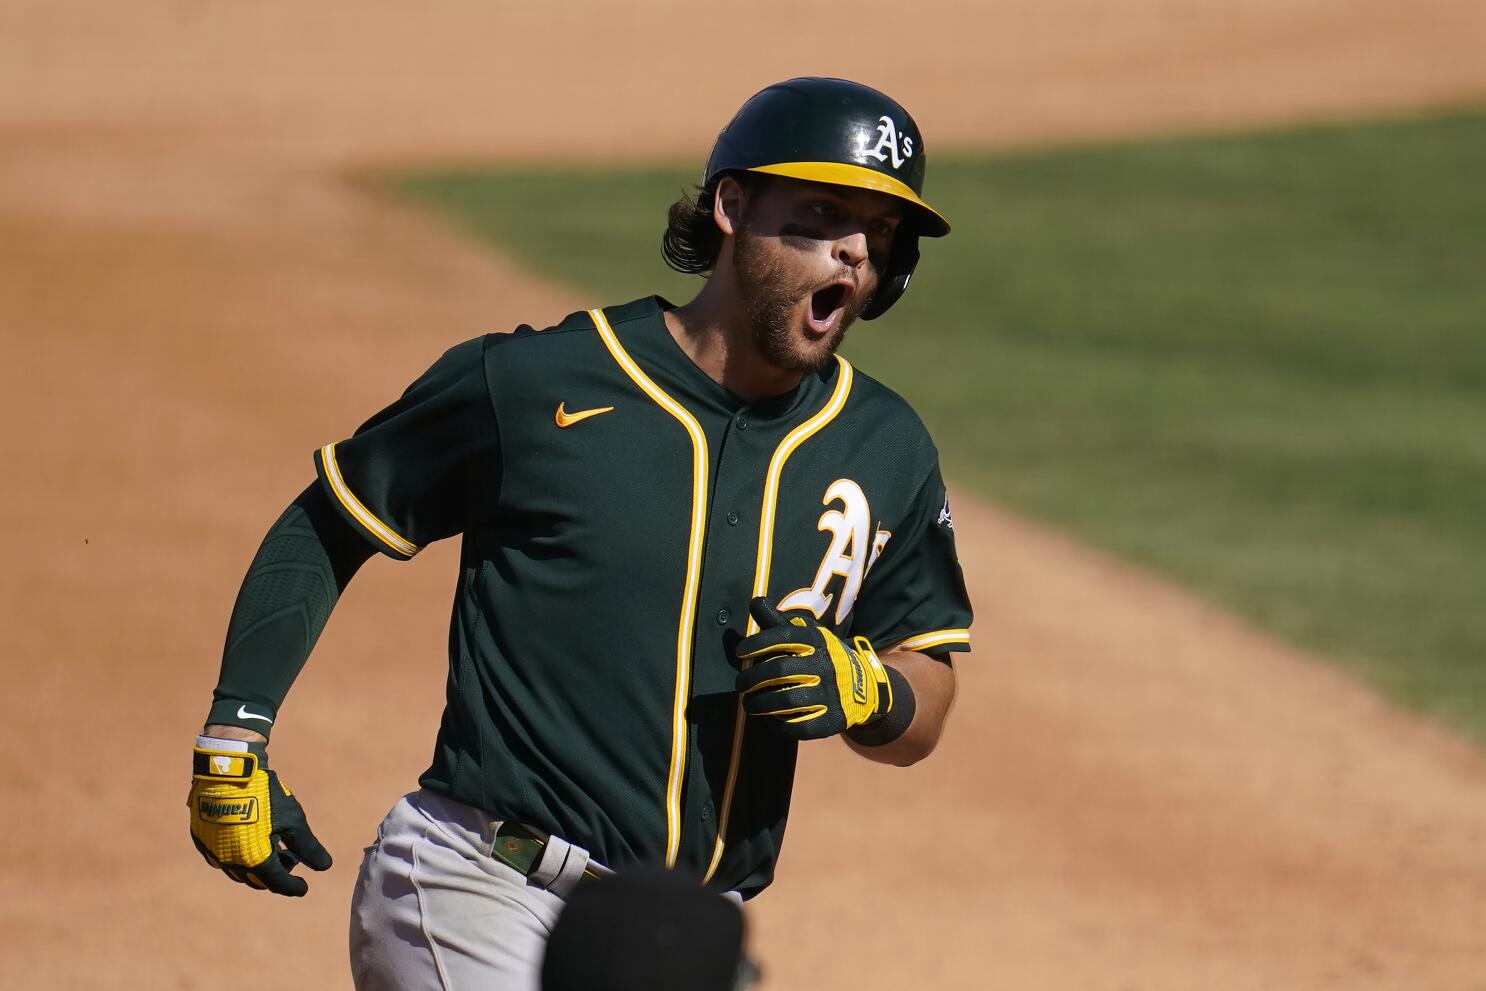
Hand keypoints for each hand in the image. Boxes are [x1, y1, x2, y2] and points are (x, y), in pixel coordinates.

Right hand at [187, 739, 331, 895]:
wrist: (229, 770)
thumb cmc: (265, 795)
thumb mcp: (292, 820)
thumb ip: (307, 846)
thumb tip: (325, 867)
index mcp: (254, 860)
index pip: (277, 882)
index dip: (293, 887)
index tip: (304, 888)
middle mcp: (230, 861)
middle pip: (257, 879)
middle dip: (276, 875)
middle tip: (291, 862)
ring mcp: (213, 851)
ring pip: (238, 871)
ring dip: (257, 867)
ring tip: (274, 849)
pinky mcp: (202, 839)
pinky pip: (221, 857)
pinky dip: (239, 857)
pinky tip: (250, 843)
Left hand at [734, 597, 892, 739]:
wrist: (865, 687)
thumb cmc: (823, 657)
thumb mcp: (807, 635)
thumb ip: (779, 622)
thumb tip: (754, 602)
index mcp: (818, 642)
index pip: (783, 637)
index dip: (757, 643)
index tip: (740, 652)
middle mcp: (826, 666)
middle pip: (779, 671)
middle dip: (752, 678)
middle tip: (740, 685)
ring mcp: (831, 695)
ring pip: (786, 702)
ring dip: (759, 704)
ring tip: (749, 704)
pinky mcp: (831, 721)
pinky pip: (799, 727)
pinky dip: (778, 725)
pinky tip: (768, 719)